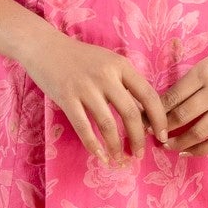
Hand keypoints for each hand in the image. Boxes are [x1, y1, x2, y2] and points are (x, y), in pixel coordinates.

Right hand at [18, 25, 168, 160]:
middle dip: (138, 139)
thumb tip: (145, 116)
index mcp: (121, 65)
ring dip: (116, 147)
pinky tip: (100, 156)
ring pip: (108, 124)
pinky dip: (93, 145)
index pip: (148, 94)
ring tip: (120, 160)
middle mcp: (106, 75)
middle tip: (140, 154)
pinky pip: (84, 127)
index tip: (162, 136)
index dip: (159, 118)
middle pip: (131, 113)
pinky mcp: (66, 97)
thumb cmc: (81, 58)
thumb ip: (126, 84)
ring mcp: (85, 87)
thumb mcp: (109, 63)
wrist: (45, 47)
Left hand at [162, 38, 207, 156]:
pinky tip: (187, 152)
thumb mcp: (207, 63)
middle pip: (183, 115)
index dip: (156, 111)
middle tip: (152, 135)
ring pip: (199, 132)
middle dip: (163, 128)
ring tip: (167, 146)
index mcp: (204, 73)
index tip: (145, 119)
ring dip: (179, 142)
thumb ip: (188, 82)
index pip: (173, 96)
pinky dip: (200, 149)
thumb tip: (162, 105)